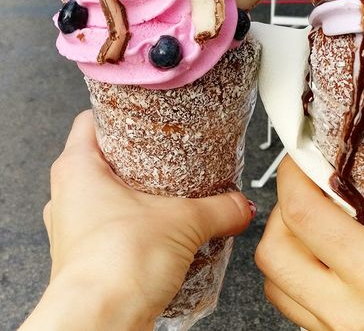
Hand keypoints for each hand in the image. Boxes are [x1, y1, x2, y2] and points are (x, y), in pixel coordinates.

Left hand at [21, 110, 254, 330]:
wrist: (101, 322)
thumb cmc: (115, 266)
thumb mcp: (183, 221)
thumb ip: (220, 207)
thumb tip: (240, 204)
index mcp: (77, 168)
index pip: (93, 119)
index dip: (121, 110)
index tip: (148, 110)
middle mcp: (67, 195)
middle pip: (104, 156)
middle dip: (138, 153)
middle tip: (169, 148)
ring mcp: (74, 226)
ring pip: (107, 193)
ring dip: (137, 191)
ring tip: (169, 189)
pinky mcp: (87, 254)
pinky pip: (112, 225)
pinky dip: (135, 222)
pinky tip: (161, 226)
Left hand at [256, 157, 363, 330]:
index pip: (303, 215)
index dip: (290, 175)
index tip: (299, 158)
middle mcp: (350, 313)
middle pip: (272, 253)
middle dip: (280, 212)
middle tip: (306, 190)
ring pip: (278, 285)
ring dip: (287, 246)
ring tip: (315, 225)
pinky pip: (299, 308)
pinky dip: (300, 277)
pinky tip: (329, 261)